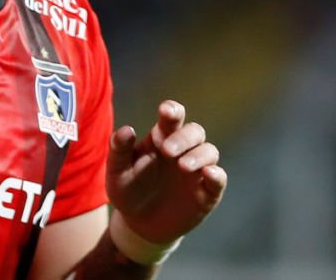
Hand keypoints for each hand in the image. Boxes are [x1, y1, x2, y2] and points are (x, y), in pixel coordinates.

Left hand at [107, 100, 226, 243]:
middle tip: (166, 150)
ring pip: (209, 151)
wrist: (139, 225)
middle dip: (183, 137)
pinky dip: (217, 175)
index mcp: (160, 139)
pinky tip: (207, 174)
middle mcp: (182, 150)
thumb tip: (126, 129)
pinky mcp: (206, 193)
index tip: (165, 110)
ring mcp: (196, 171)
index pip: (172, 117)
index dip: (172, 110)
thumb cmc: (128, 191)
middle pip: (194, 131)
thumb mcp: (117, 171)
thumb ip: (118, 150)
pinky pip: (219, 179)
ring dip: (199, 155)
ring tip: (182, 165)